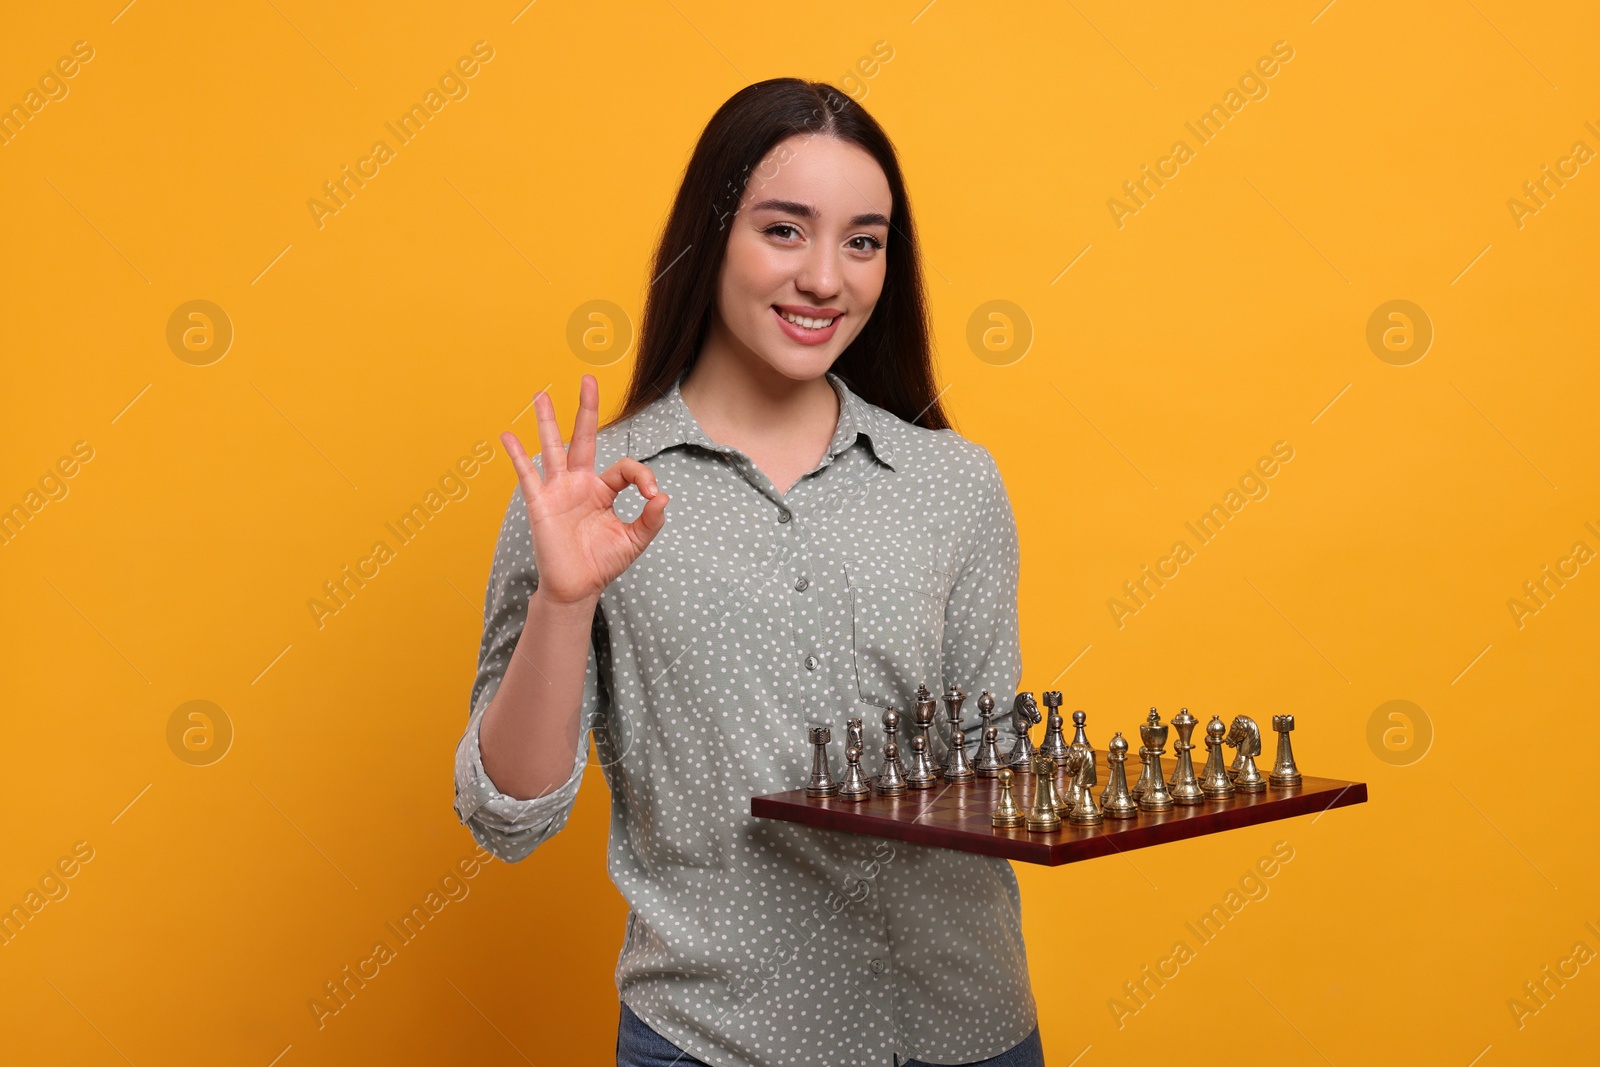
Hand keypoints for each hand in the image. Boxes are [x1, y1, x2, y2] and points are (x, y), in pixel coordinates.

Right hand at [500, 374, 668, 605]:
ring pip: (553, 448)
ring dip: (547, 421)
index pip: (625, 469)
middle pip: (583, 438)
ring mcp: (558, 490)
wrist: (576, 588)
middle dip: (586, 409)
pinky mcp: (540, 503)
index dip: (644, 477)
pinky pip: (528, 475)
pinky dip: (517, 455)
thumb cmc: (603, 562)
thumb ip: (651, 520)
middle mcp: (579, 483)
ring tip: (542, 394)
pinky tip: (507, 436)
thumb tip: (663, 497)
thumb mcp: (634, 541)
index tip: (654, 497)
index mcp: (603, 490)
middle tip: (588, 379)